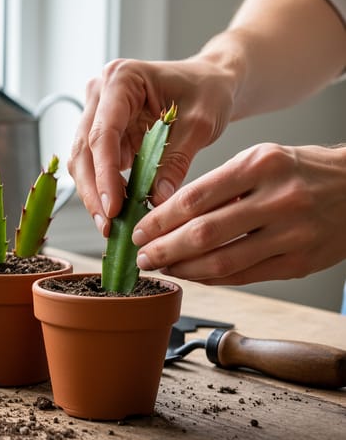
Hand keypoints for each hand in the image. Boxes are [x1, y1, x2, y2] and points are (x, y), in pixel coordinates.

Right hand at [69, 57, 236, 235]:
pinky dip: (104, 189)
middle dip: (94, 190)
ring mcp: (97, 112)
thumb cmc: (208, 91)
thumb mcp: (200, 124)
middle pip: (84, 148)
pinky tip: (118, 212)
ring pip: (83, 160)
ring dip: (94, 193)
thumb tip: (157, 201)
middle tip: (107, 225)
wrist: (210, 82)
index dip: (105, 173)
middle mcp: (100, 92)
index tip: (113, 208)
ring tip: (110, 226)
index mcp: (121, 78)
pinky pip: (95, 165)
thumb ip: (176, 160)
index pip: (104, 133)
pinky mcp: (102, 131)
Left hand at [133, 144, 345, 284]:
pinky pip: (245, 277)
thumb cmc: (298, 171)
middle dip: (164, 249)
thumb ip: (217, 186)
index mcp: (260, 165)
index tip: (138, 230)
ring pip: (222, 262)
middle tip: (142, 256)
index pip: (194, 198)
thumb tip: (166, 214)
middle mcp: (278, 199)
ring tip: (163, 267)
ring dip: (184, 269)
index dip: (159, 220)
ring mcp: (292, 234)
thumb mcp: (259, 160)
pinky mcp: (300, 263)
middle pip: (204, 233)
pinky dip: (212, 279)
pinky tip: (193, 274)